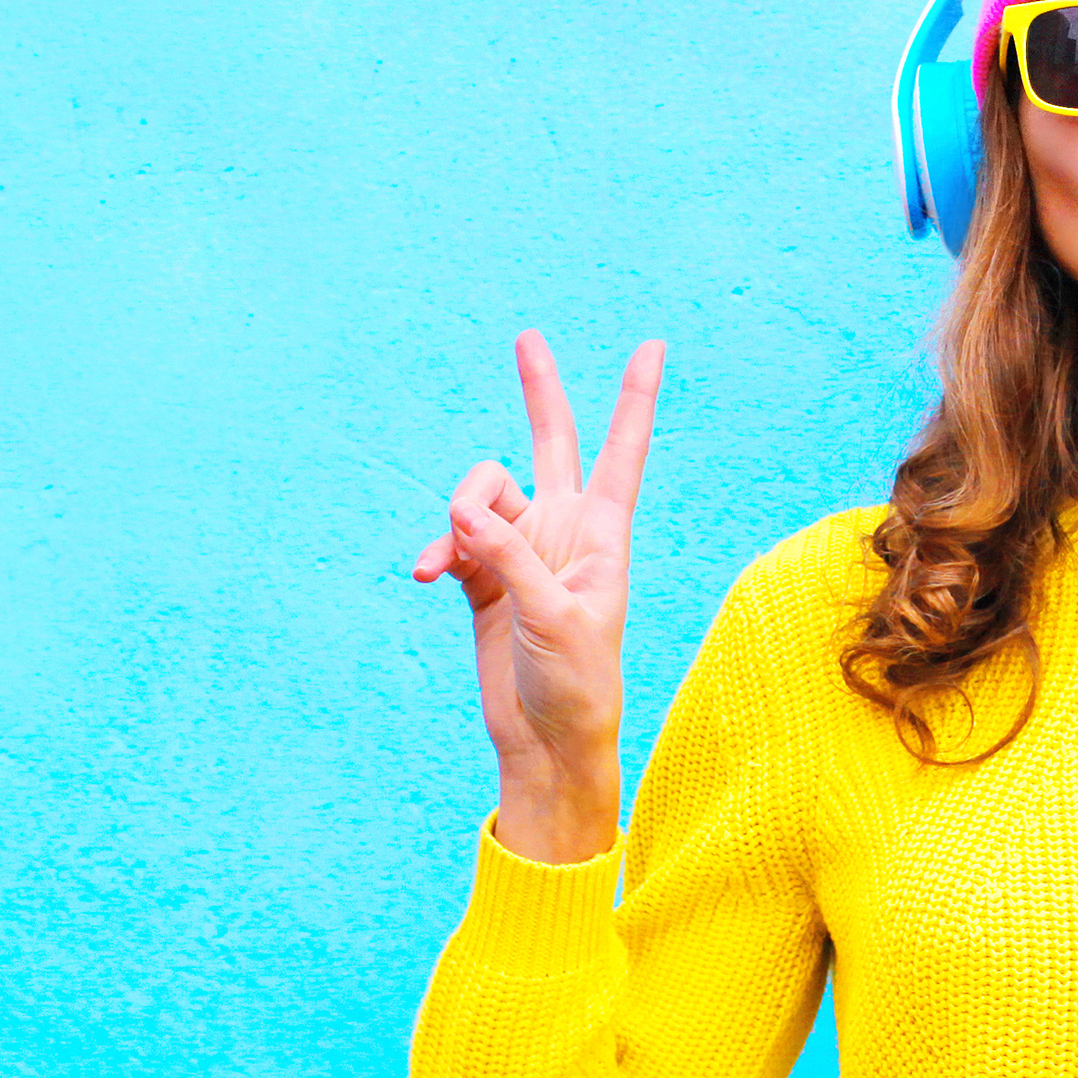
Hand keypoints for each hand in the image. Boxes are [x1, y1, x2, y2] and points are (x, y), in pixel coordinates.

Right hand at [411, 329, 663, 863]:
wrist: (546, 740)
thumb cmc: (575, 684)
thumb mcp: (552, 617)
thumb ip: (509, 556)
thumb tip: (461, 510)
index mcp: (604, 534)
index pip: (623, 452)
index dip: (635, 400)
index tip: (653, 347)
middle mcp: (565, 530)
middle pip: (552, 443)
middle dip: (539, 392)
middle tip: (528, 337)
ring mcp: (523, 550)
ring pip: (481, 494)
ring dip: (458, 516)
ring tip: (446, 559)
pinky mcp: (485, 576)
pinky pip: (453, 539)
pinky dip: (438, 549)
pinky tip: (425, 574)